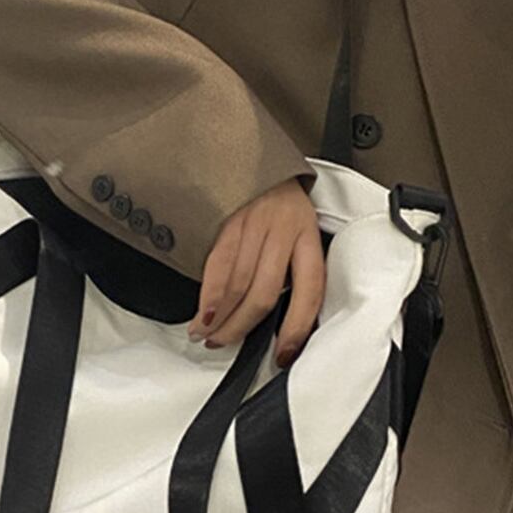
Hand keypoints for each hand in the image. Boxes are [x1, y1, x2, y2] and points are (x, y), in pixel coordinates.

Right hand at [186, 176, 324, 368]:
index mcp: (309, 238)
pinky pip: (217, 266)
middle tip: (228, 343)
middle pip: (265, 292)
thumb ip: (295, 270)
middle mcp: (284, 231)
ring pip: (238, 284)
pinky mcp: (229, 221)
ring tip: (210, 334)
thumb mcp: (301, 232)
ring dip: (221, 318)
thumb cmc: (281, 204)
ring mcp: (255, 225)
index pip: (310, 291)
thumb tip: (281, 320)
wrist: (257, 159)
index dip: (296, 328)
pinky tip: (202, 313)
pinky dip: (208, 296)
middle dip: (243, 327)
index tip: (284, 353)